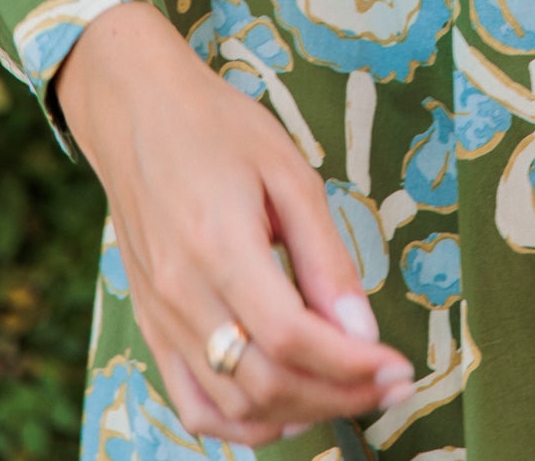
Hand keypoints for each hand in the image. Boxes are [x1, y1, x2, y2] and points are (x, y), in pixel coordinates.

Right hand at [55, 2, 414, 448]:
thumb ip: (325, 255)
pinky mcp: (151, 327)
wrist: (135, 112)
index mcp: (219, 246)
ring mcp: (160, 319)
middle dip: (339, 395)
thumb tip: (363, 329)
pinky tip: (286, 406)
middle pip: (265, 382)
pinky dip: (243, 423)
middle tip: (390, 385)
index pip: (290, 337)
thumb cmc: (218, 128)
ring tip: (350, 393)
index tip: (399, 367)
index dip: (350, 365)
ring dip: (299, 413)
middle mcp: (181, 295)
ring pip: (232, 406)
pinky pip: (193, 404)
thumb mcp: (288, 171)